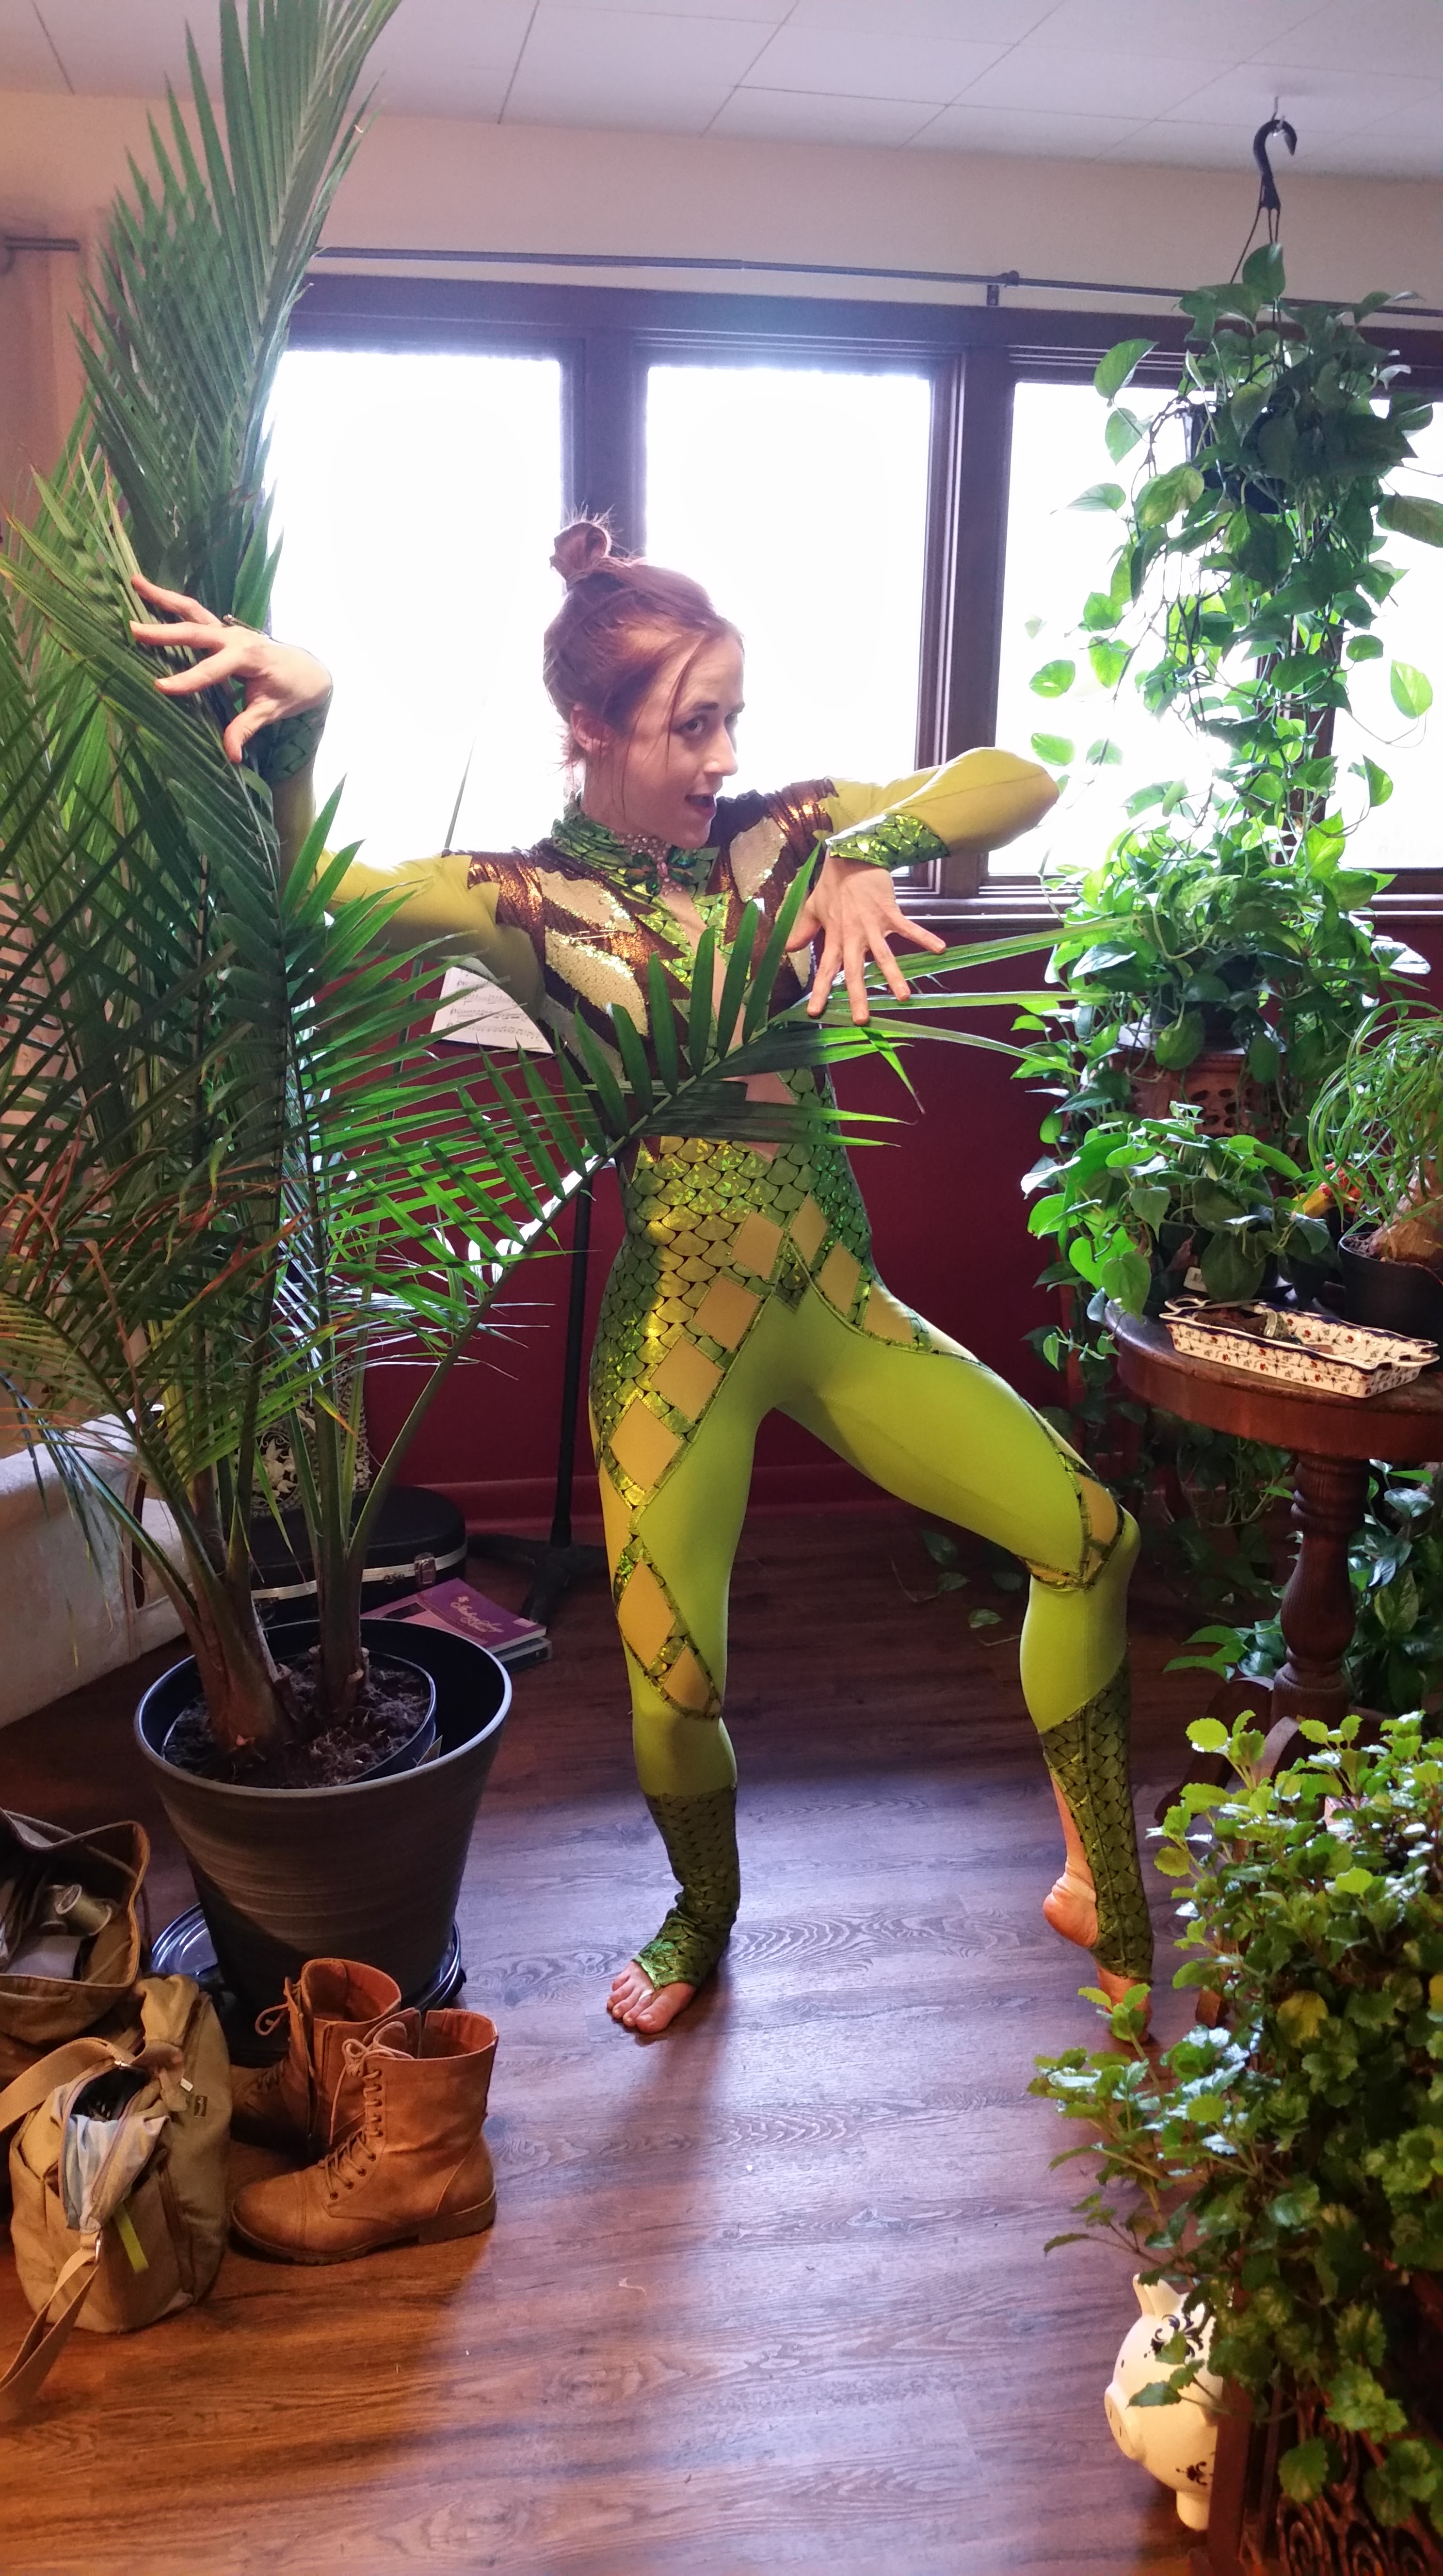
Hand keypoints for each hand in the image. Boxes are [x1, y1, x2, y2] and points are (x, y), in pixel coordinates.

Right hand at [129, 574, 330, 765]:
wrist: (309, 670)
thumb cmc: (291, 691)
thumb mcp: (271, 712)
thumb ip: (247, 729)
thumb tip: (231, 755)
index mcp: (249, 658)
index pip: (212, 670)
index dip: (187, 679)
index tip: (160, 686)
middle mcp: (236, 637)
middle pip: (196, 631)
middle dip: (164, 632)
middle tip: (134, 630)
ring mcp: (228, 629)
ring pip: (192, 610)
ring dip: (163, 597)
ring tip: (134, 582)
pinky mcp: (222, 629)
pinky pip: (195, 612)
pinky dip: (171, 602)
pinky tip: (148, 591)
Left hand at [785, 852, 945, 1022]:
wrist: (852, 855)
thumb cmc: (833, 883)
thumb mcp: (813, 906)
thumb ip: (802, 930)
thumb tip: (788, 949)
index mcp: (835, 936)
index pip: (825, 968)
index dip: (820, 990)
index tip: (815, 1012)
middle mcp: (853, 935)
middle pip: (854, 970)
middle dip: (857, 995)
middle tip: (861, 1019)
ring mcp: (873, 925)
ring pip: (883, 955)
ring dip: (894, 976)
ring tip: (903, 997)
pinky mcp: (890, 912)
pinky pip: (908, 928)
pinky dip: (924, 937)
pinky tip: (940, 949)